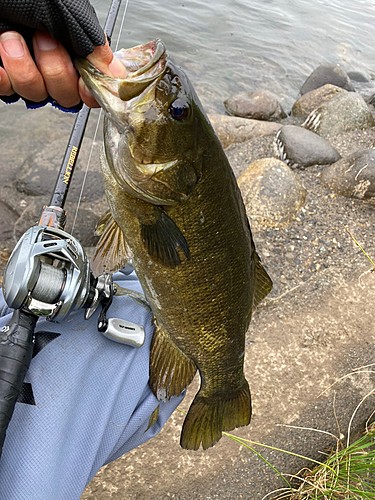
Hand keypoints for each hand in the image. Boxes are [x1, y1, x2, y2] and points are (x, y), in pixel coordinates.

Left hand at [0, 31, 125, 107]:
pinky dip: (3, 76)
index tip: (85, 82)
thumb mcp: (69, 13)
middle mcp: (51, 65)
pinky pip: (5, 90)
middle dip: (55, 70)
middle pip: (66, 96)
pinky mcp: (3, 77)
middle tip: (43, 38)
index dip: (90, 90)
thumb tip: (116, 72)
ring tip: (12, 37)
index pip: (91, 88)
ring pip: (35, 94)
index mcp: (73, 51)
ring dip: (24, 66)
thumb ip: (93, 45)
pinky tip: (1, 54)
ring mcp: (27, 73)